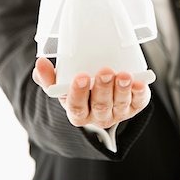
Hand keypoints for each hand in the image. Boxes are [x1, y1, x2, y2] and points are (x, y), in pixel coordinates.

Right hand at [32, 57, 150, 128]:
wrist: (100, 97)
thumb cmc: (80, 89)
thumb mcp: (62, 84)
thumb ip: (49, 76)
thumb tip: (40, 63)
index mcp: (78, 112)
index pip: (76, 106)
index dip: (79, 92)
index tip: (81, 76)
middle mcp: (98, 116)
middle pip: (100, 105)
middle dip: (103, 88)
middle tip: (105, 72)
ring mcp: (117, 113)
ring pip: (119, 105)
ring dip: (122, 90)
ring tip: (123, 75)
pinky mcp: (134, 106)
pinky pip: (138, 103)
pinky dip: (139, 93)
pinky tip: (139, 83)